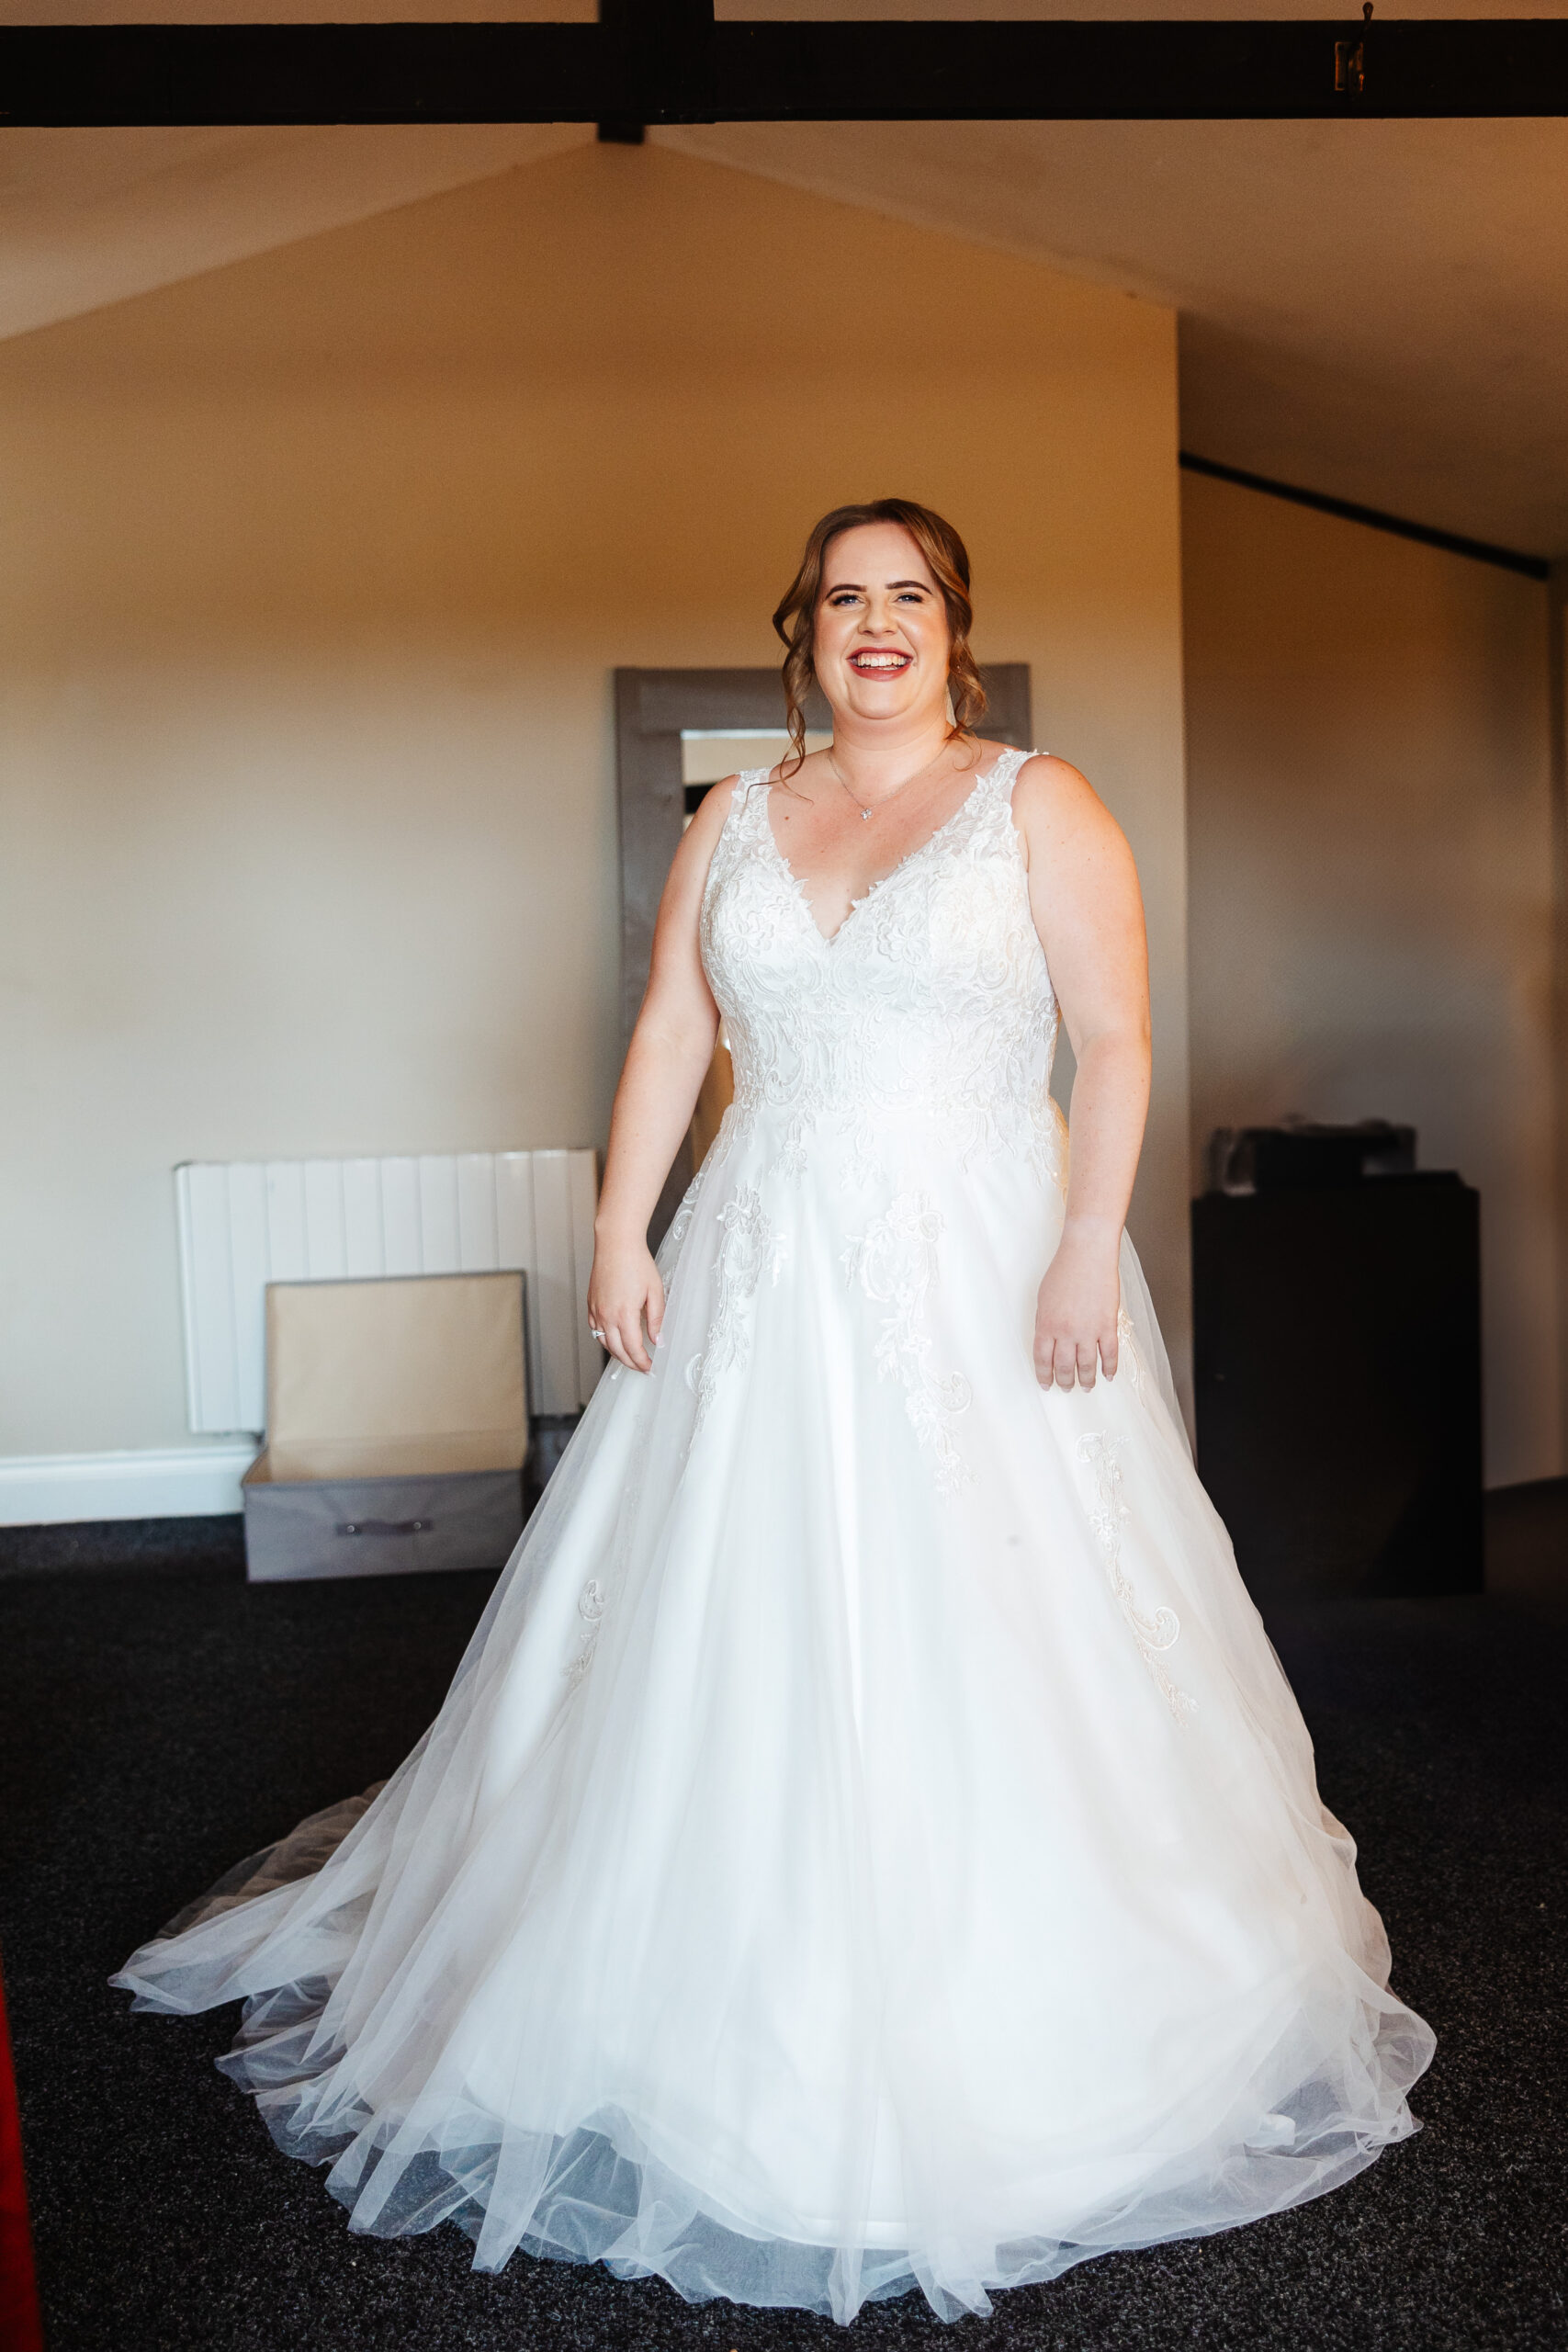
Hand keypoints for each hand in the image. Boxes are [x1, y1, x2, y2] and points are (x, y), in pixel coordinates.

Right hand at [587, 1232, 665, 1373]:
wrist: (616, 1244)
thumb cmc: (636, 1263)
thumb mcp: (655, 1291)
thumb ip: (656, 1319)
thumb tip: (658, 1339)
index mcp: (624, 1314)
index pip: (633, 1349)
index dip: (642, 1362)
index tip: (650, 1367)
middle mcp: (606, 1316)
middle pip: (617, 1351)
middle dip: (631, 1363)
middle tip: (642, 1367)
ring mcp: (596, 1310)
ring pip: (604, 1343)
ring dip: (617, 1353)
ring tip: (630, 1357)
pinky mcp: (591, 1303)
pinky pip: (595, 1330)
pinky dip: (604, 1339)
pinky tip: (613, 1339)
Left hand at [1034, 1221, 1120, 1391]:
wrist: (1087, 1254)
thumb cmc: (1063, 1271)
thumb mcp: (1044, 1299)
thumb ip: (1046, 1322)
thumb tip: (1050, 1342)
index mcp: (1046, 1325)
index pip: (1043, 1360)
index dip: (1044, 1375)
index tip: (1047, 1384)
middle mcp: (1066, 1332)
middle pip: (1064, 1367)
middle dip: (1065, 1381)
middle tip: (1067, 1388)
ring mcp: (1088, 1330)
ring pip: (1087, 1366)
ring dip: (1086, 1380)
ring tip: (1086, 1387)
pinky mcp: (1107, 1325)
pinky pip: (1109, 1354)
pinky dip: (1110, 1368)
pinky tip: (1108, 1376)